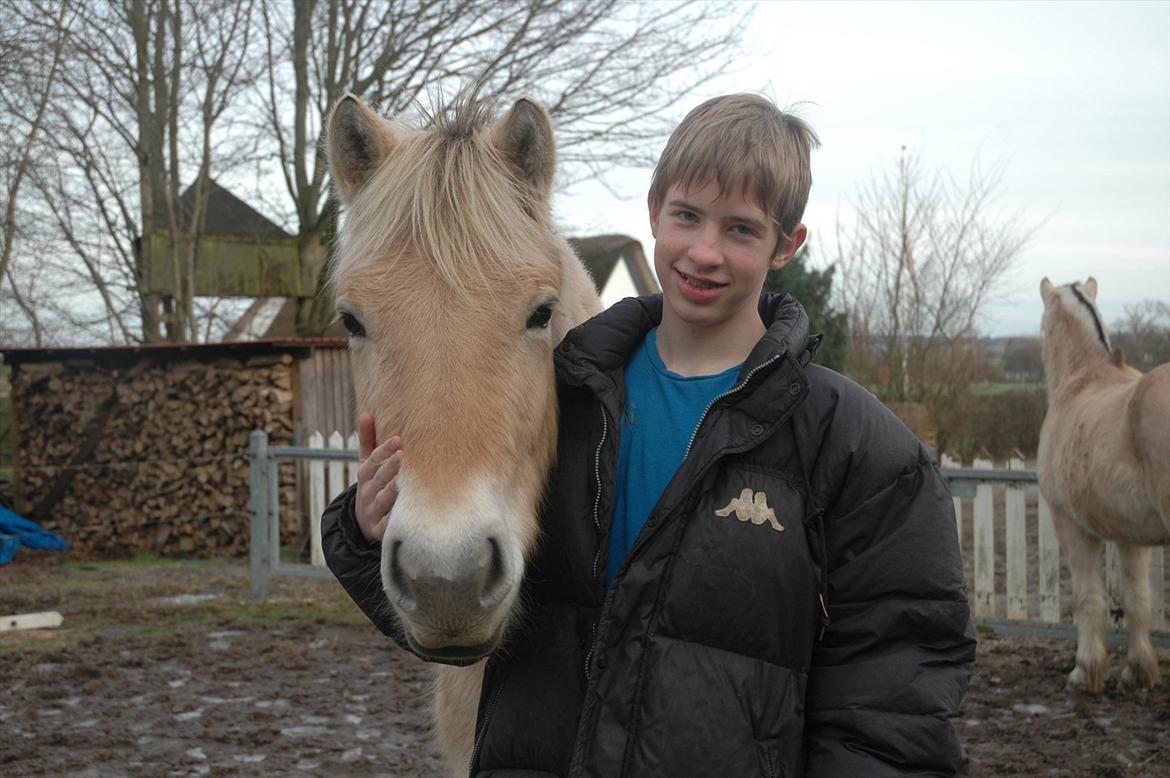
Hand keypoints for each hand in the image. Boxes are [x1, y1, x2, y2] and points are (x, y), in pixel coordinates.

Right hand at [355, 412, 401, 542]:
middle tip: (403, 456)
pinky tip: (403, 515)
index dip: (384, 450)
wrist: (363, 522)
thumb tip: (365, 413)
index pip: (373, 460)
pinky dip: (393, 521)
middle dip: (390, 467)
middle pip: (379, 478)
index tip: (398, 439)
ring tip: (402, 483)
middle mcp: (368, 491)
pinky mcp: (379, 529)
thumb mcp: (366, 465)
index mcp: (365, 475)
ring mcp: (373, 511)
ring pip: (382, 500)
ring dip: (391, 492)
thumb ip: (367, 440)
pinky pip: (387, 525)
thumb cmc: (372, 485)